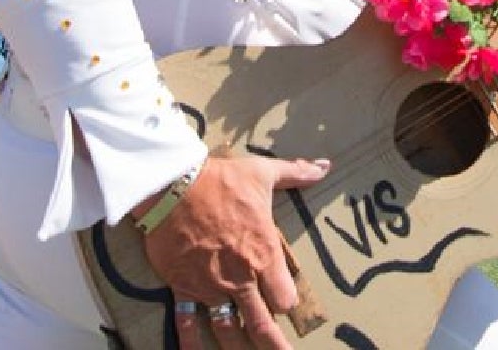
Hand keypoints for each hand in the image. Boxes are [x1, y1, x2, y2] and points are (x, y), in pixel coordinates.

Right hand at [145, 153, 329, 349]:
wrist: (173, 185)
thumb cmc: (220, 180)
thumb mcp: (262, 173)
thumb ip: (296, 173)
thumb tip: (324, 166)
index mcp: (264, 254)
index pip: (285, 297)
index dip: (287, 302)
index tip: (285, 302)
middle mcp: (240, 278)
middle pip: (262, 326)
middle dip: (274, 346)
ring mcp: (210, 287)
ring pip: (228, 331)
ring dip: (238, 349)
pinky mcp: (183, 287)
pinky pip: (188, 323)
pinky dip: (192, 344)